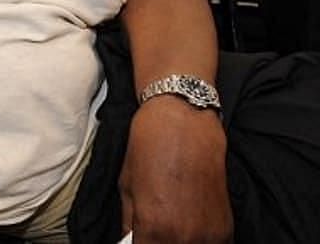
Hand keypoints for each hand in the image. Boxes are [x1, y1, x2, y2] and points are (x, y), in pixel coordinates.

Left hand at [120, 97, 231, 242]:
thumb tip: (128, 241)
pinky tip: (187, 227)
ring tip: (168, 227)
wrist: (185, 121)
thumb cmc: (150, 147)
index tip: (138, 238)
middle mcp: (185, 237)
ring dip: (177, 243)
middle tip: (152, 232)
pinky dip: (198, 241)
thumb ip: (129, 223)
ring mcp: (210, 235)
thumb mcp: (127, 186)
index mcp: (155, 229)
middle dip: (157, 242)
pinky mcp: (226, 227)